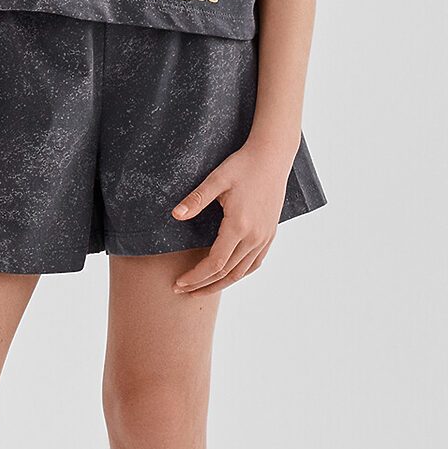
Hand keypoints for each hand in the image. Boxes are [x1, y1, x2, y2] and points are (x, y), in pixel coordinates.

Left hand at [169, 131, 299, 293]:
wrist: (272, 157)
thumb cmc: (242, 165)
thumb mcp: (217, 179)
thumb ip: (196, 199)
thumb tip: (175, 215)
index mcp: (239, 226)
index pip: (215, 263)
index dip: (195, 276)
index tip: (178, 283)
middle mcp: (255, 237)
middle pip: (227, 273)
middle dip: (203, 285)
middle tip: (181, 291)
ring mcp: (264, 237)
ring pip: (242, 272)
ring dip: (220, 284)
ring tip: (200, 289)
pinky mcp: (270, 234)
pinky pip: (254, 263)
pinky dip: (239, 274)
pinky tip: (227, 276)